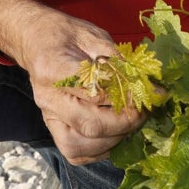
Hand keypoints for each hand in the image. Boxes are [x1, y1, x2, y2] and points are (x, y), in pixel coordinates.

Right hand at [0, 0, 145, 164]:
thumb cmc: (67, 35)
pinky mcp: (52, 129)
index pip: (93, 89)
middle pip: (87, 123)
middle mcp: (46, 97)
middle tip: (145, 110)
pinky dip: (100, 149)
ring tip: (132, 121)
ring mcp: (47, 116)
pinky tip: (115, 134)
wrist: (36, 41)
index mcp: (52, 66)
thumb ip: (118, 62)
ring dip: (114, 138)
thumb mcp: (94, 37)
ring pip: (79, 144)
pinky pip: (75, 153)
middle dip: (124, 121)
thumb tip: (150, 88)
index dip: (127, 94)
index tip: (151, 92)